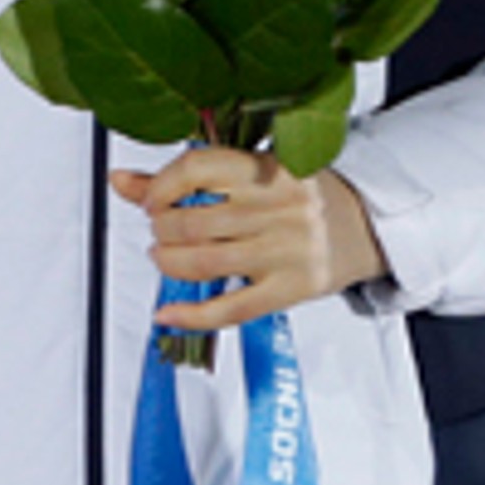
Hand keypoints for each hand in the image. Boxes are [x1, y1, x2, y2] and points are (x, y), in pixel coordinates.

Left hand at [111, 149, 390, 331]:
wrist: (366, 227)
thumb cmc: (297, 196)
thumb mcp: (251, 174)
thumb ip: (185, 177)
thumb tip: (118, 180)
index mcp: (267, 168)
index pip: (197, 169)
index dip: (160, 187)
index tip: (148, 201)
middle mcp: (278, 207)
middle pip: (193, 222)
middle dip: (161, 229)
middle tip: (160, 231)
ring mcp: (287, 250)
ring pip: (205, 263)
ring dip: (169, 263)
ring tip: (165, 257)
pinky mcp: (292, 289)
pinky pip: (232, 309)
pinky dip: (191, 316)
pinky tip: (166, 315)